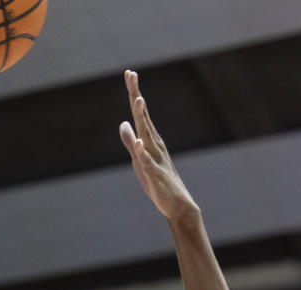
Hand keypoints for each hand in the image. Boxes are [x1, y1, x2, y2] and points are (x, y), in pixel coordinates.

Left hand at [119, 70, 197, 221]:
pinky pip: (148, 163)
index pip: (140, 114)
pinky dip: (143, 153)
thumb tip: (123, 124)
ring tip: (138, 100)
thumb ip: (130, 142)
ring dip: (143, 119)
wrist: (178, 205)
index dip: (134, 94)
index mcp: (149, 141)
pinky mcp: (156, 176)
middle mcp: (154, 145)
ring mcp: (156, 160)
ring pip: (147, 136)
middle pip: (143, 118)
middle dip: (137, 97)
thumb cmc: (157, 182)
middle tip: (132, 75)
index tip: (129, 73)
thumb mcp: (139, 160)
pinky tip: (139, 143)